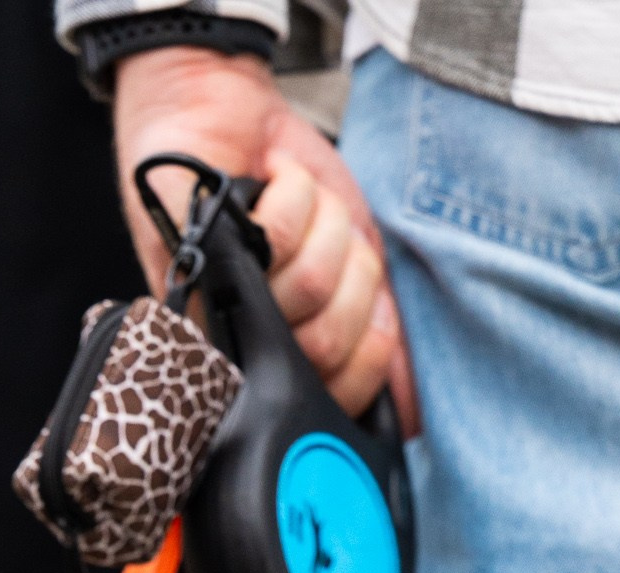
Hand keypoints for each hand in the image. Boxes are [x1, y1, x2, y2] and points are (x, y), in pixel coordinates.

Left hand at [113, 48, 417, 432]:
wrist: (225, 110)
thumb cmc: (289, 186)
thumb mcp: (353, 254)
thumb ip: (378, 325)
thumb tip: (413, 415)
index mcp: (294, 349)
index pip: (345, 391)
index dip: (366, 355)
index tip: (364, 313)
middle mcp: (258, 340)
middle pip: (329, 341)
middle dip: (343, 277)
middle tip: (315, 249)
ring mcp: (228, 304)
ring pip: (311, 286)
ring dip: (320, 229)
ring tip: (289, 216)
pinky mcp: (206, 259)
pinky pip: (280, 238)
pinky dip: (293, 194)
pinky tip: (271, 186)